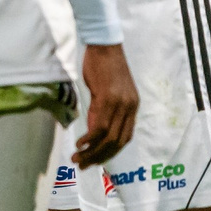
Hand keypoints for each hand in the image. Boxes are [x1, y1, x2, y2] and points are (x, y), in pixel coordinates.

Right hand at [73, 42, 137, 167]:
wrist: (104, 45)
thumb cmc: (103, 65)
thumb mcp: (106, 91)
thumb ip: (102, 110)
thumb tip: (93, 129)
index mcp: (133, 107)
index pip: (124, 138)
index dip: (110, 153)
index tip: (95, 160)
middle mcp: (130, 108)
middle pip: (117, 142)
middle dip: (99, 157)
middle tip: (84, 165)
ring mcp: (121, 104)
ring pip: (108, 137)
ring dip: (92, 152)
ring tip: (78, 158)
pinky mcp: (109, 99)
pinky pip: (99, 126)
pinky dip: (89, 138)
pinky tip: (79, 143)